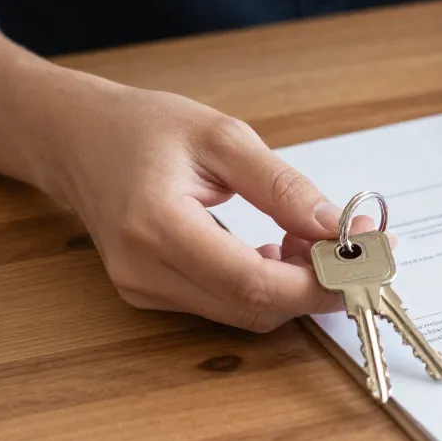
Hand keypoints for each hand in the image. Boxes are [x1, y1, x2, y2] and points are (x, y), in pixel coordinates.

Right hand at [44, 80, 375, 331]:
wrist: (74, 139)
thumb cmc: (142, 128)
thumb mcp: (222, 137)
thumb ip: (282, 185)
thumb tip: (336, 226)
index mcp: (156, 226)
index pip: (253, 283)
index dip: (319, 281)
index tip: (367, 256)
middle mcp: (145, 271)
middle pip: (254, 307)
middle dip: (317, 283)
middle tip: (352, 241)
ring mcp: (144, 290)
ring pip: (245, 313)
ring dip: (293, 284)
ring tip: (307, 235)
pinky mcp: (151, 295)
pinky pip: (225, 304)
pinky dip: (265, 284)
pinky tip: (276, 247)